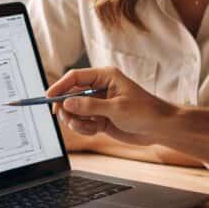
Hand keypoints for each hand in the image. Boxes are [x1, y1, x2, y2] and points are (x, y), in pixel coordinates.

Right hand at [46, 67, 174, 144]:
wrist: (160, 128)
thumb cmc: (145, 112)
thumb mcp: (116, 108)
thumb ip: (90, 106)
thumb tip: (67, 103)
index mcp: (105, 76)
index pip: (75, 77)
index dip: (60, 86)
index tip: (48, 98)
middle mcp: (100, 88)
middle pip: (70, 95)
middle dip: (66, 108)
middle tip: (66, 119)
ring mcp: (99, 104)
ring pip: (74, 111)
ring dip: (76, 121)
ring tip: (90, 127)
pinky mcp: (100, 118)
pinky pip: (82, 123)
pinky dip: (84, 128)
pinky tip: (96, 130)